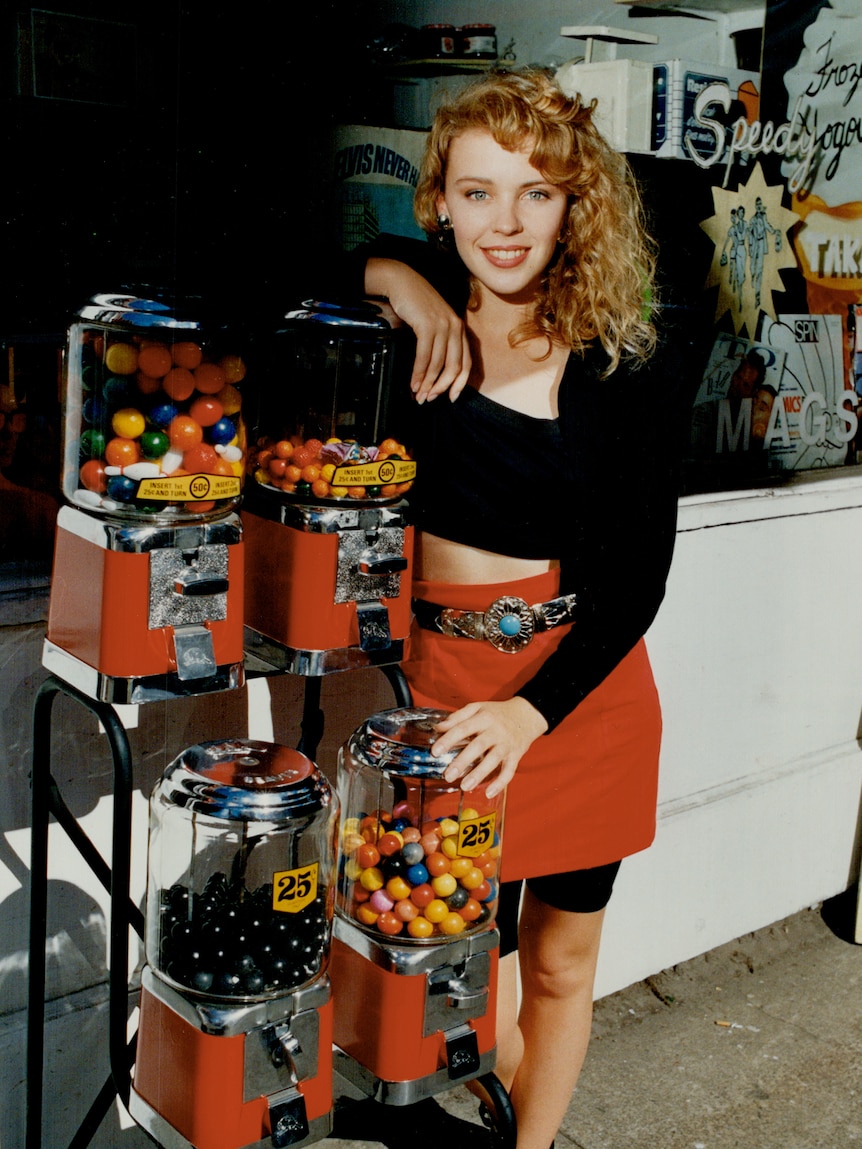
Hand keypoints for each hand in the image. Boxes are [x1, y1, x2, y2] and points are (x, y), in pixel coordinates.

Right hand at [365, 258, 470, 402]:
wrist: (402, 281)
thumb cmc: (415, 305)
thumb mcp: (433, 323)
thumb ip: (439, 343)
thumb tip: (433, 373)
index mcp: (460, 329)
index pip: (466, 363)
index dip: (459, 384)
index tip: (450, 398)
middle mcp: (455, 327)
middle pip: (454, 367)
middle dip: (441, 387)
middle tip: (429, 399)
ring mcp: (443, 325)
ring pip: (438, 364)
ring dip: (427, 383)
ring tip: (418, 395)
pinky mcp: (428, 325)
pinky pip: (425, 356)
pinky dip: (419, 373)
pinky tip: (413, 383)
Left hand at [430, 697, 547, 797]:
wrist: (527, 714)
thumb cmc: (498, 713)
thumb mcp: (478, 707)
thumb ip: (457, 717)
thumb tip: (438, 728)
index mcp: (484, 718)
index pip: (463, 728)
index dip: (448, 740)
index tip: (435, 751)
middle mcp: (496, 731)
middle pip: (478, 746)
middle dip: (462, 762)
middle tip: (447, 775)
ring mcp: (506, 744)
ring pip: (493, 760)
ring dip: (478, 774)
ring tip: (464, 786)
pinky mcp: (516, 755)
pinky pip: (509, 771)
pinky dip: (500, 783)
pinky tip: (489, 793)